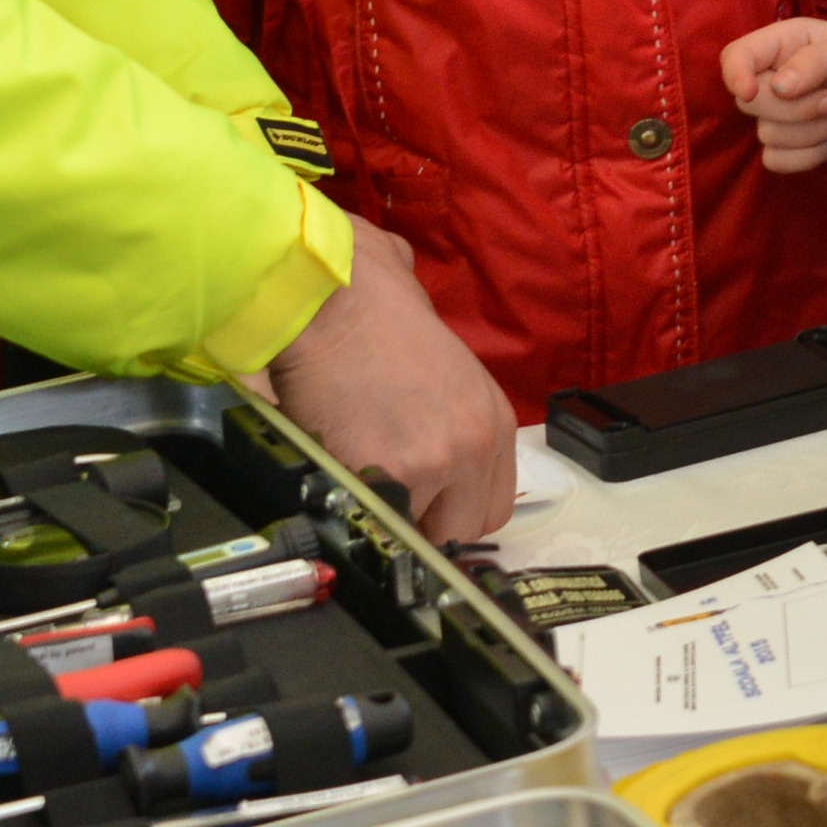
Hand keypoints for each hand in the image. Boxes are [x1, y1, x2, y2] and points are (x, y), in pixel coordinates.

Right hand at [267, 215, 521, 539]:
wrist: (332, 295)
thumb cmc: (375, 317)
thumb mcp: (446, 371)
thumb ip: (453, 424)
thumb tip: (436, 460)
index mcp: (494, 420)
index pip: (491, 509)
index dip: (449, 512)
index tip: (420, 504)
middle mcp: (476, 442)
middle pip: (460, 529)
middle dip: (420, 521)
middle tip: (382, 489)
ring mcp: (436, 460)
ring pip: (413, 531)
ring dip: (382, 512)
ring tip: (353, 466)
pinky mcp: (389, 472)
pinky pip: (373, 520)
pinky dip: (348, 503)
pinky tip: (333, 463)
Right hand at [721, 18, 826, 172]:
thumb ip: (816, 62)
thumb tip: (776, 87)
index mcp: (786, 43)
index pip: (735, 56)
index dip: (735, 75)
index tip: (751, 92)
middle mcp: (778, 77)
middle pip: (749, 102)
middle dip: (794, 110)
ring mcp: (786, 114)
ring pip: (766, 135)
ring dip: (811, 133)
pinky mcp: (797, 145)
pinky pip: (776, 160)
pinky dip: (808, 157)